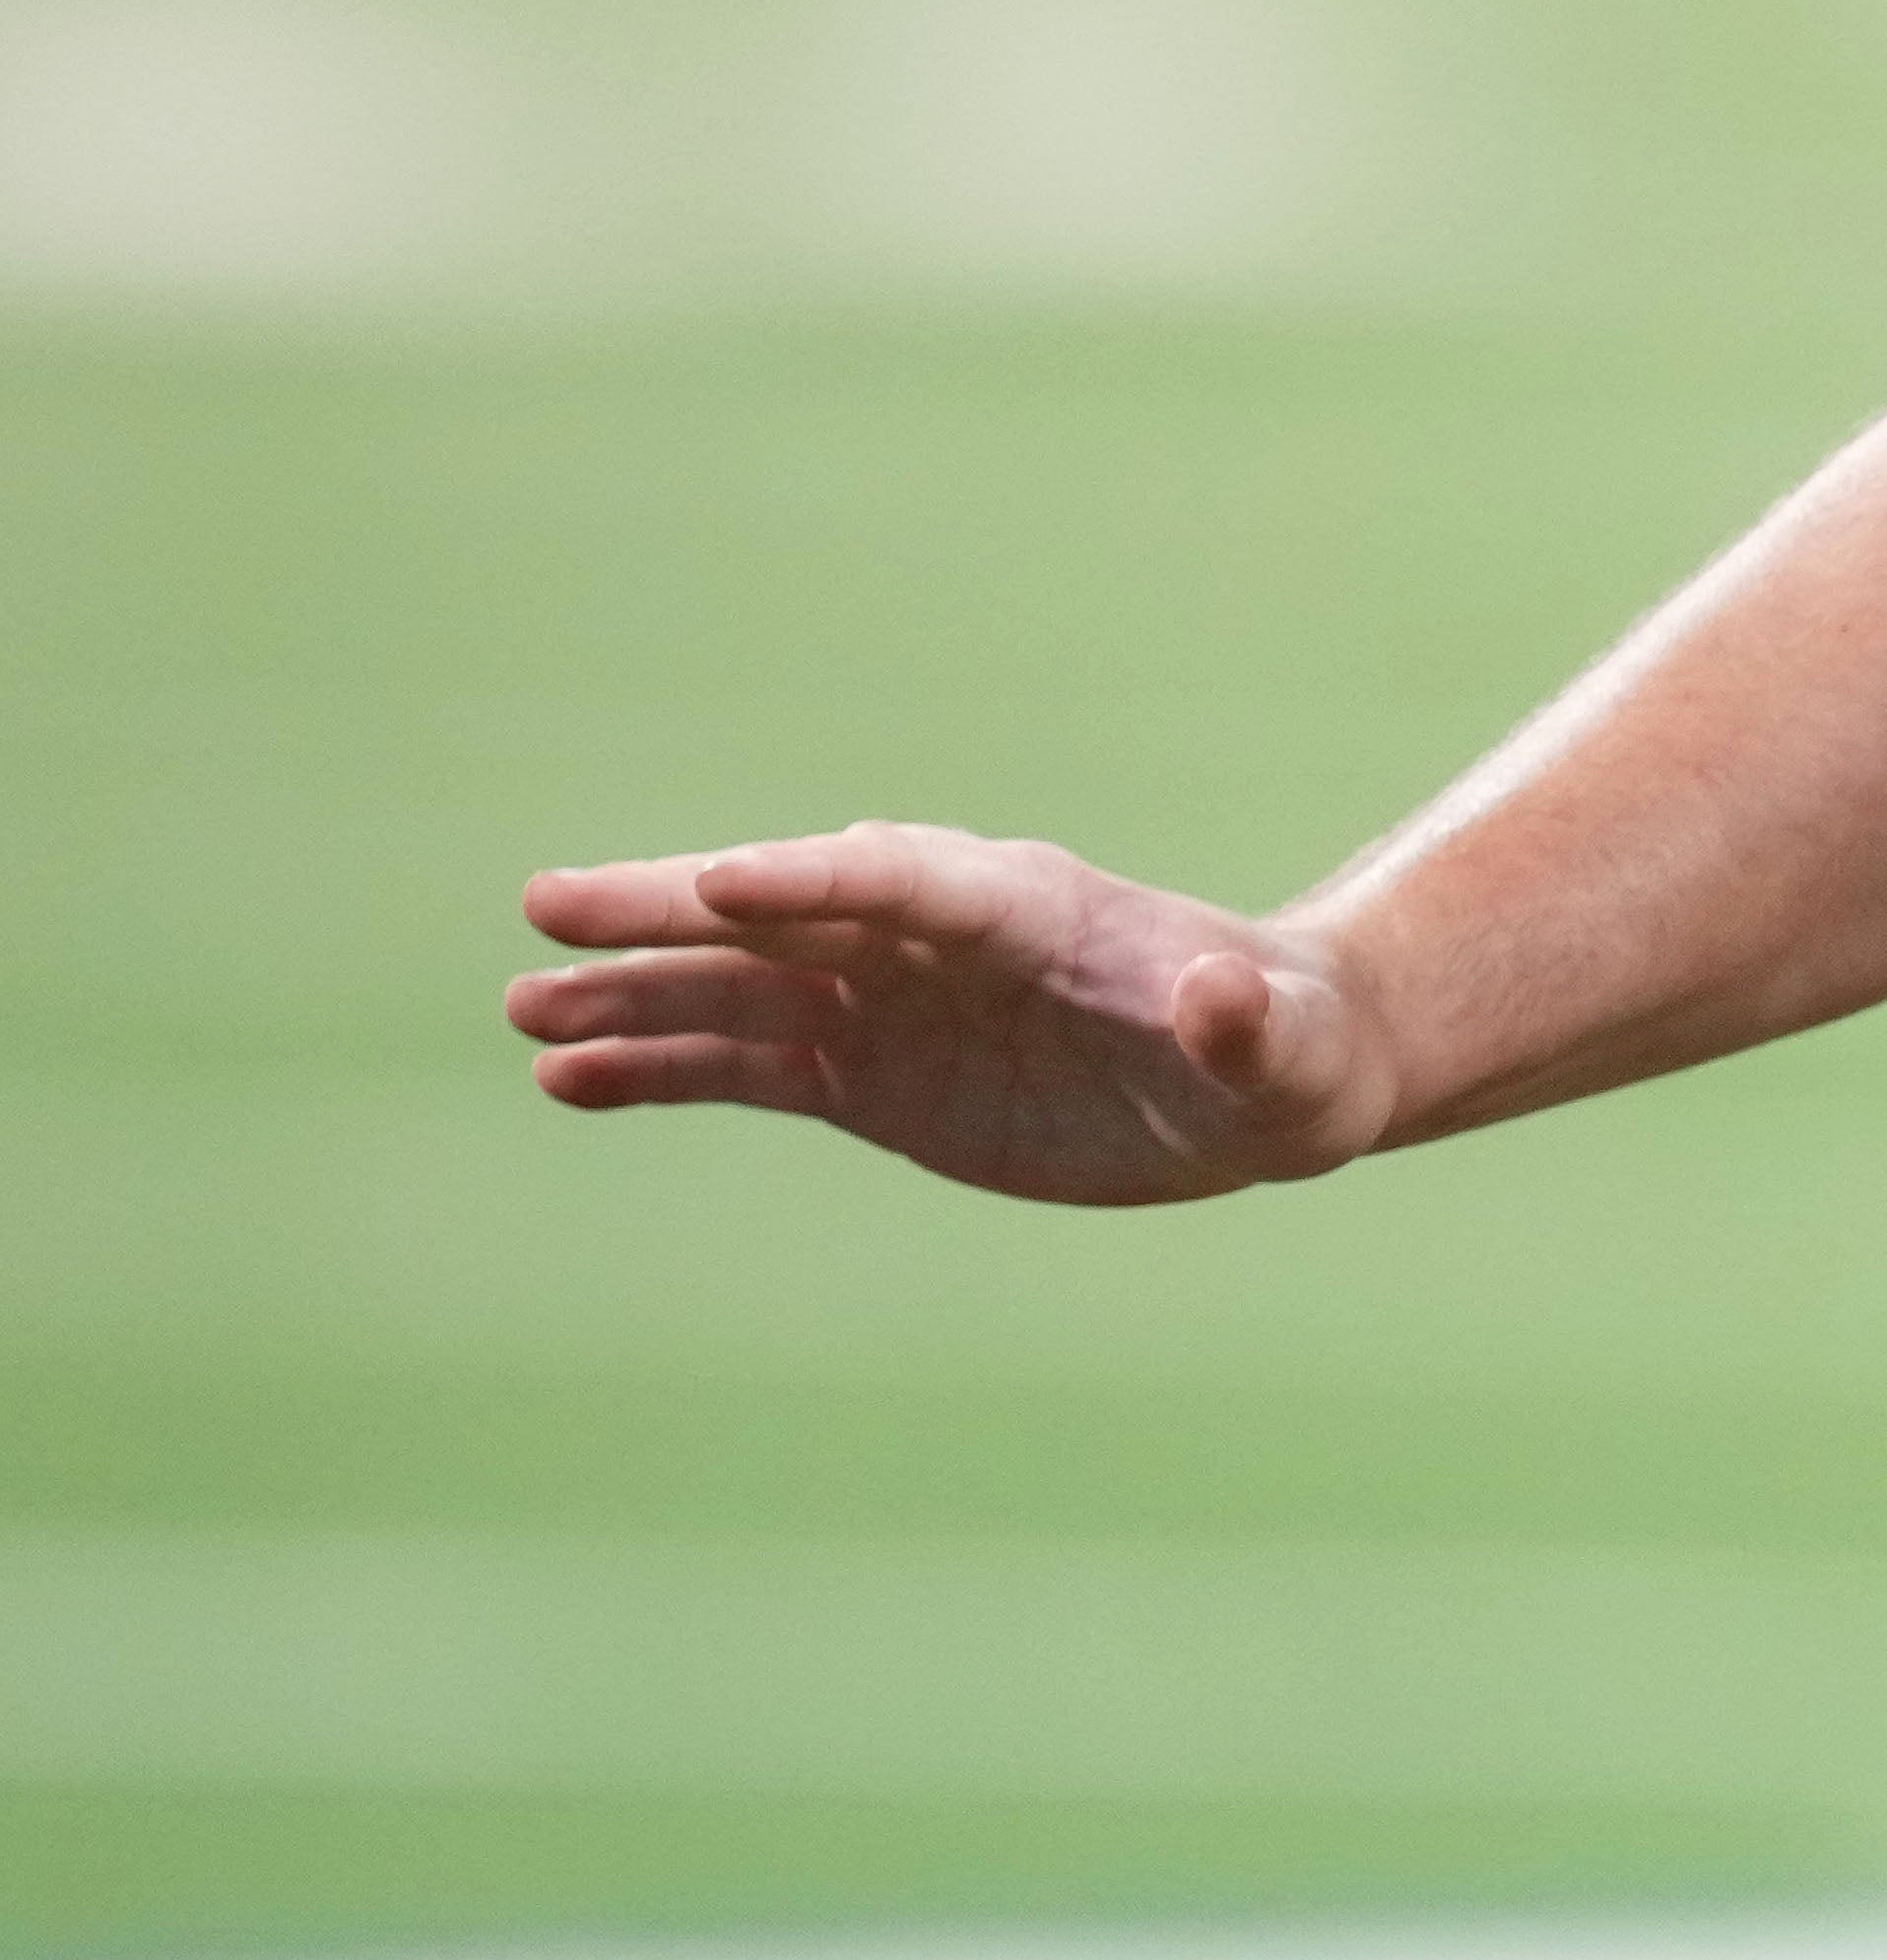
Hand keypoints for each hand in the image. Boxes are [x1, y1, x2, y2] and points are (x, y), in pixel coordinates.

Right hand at [509, 824, 1396, 1205]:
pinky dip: (661, 1068)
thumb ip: (1244, 1027)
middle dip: (674, 907)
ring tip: (524, 1009)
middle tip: (550, 905)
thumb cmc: (1288, 1054)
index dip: (816, 880)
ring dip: (638, 996)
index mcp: (1035, 909)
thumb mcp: (1285, 1054)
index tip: (720, 884)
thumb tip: (1216, 998)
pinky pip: (749, 1064)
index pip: (905, 880)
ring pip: (744, 988)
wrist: (1261, 1079)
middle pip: (788, 910)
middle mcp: (943, 940)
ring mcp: (896, 1002)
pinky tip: (568, 1077)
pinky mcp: (872, 1072)